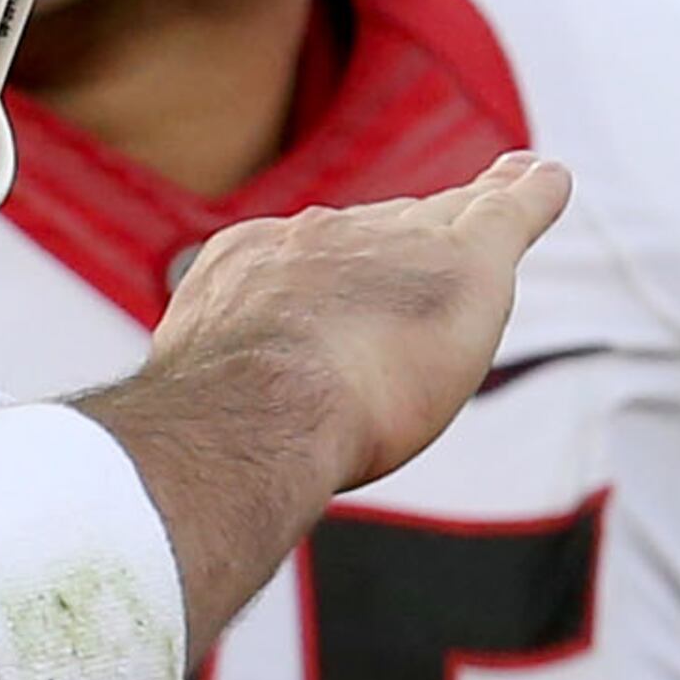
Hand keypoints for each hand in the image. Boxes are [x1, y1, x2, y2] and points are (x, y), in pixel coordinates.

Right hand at [86, 156, 571, 648]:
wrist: (260, 405)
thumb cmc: (214, 434)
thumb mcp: (181, 421)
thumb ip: (179, 429)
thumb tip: (128, 495)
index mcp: (249, 273)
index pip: (304, 262)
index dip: (328, 273)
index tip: (335, 285)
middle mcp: (318, 243)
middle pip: (374, 235)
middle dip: (401, 234)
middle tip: (435, 225)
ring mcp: (392, 246)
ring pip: (440, 219)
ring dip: (473, 206)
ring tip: (509, 186)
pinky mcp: (465, 261)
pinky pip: (509, 212)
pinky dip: (533, 197)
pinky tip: (552, 184)